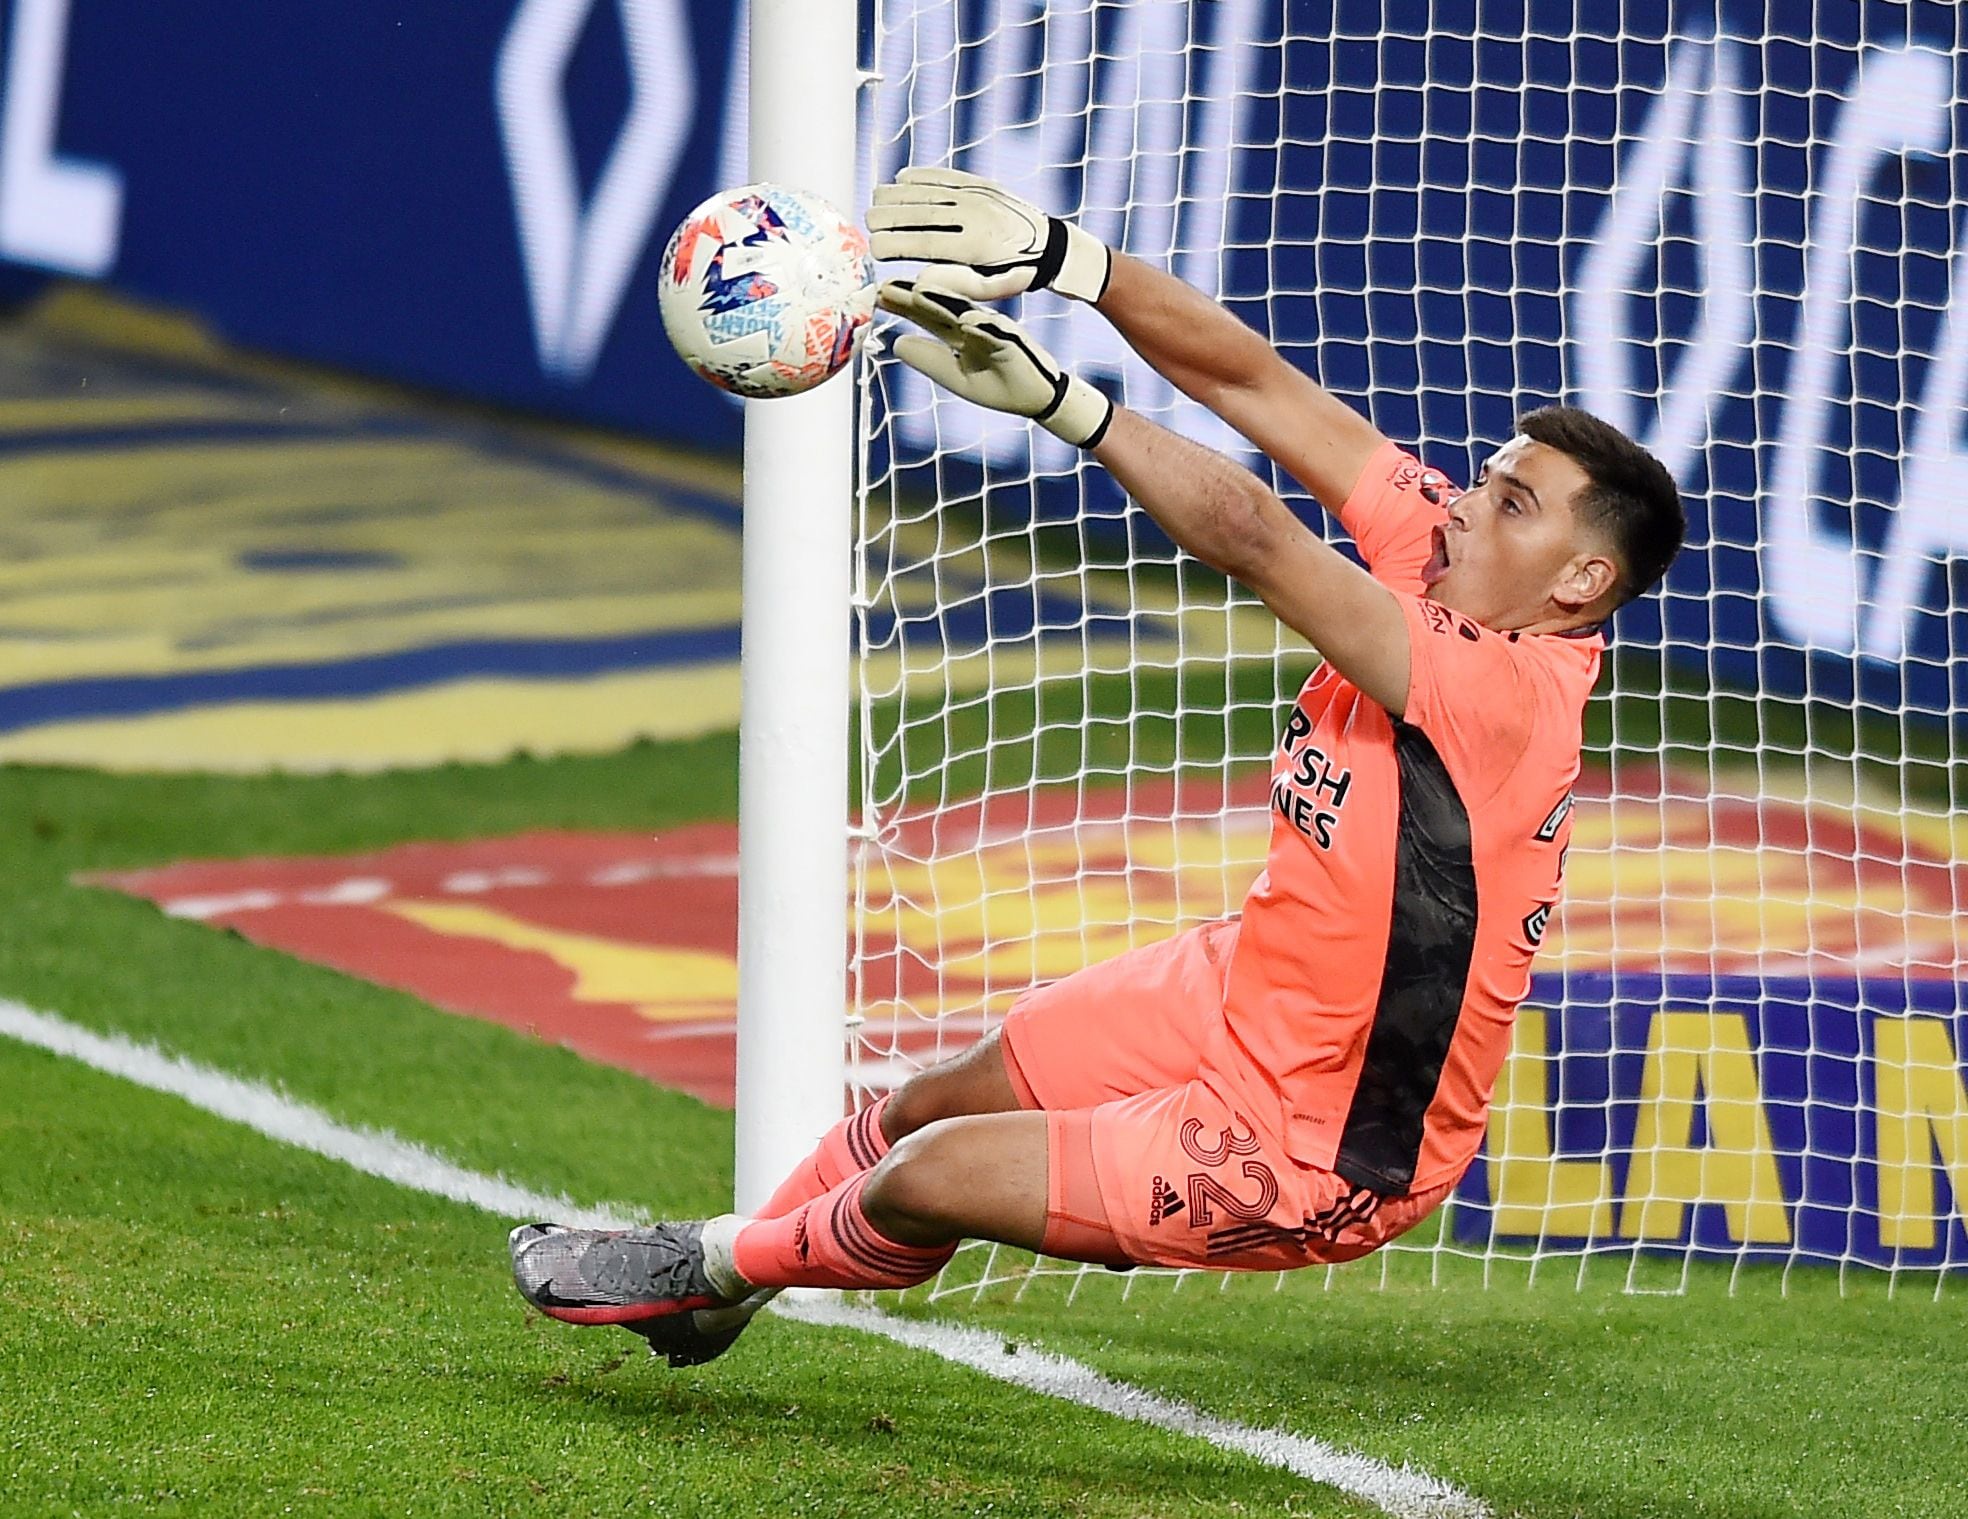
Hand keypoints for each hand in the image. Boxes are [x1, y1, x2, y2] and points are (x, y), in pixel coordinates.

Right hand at [867, 167, 1112, 303]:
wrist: (1051, 245)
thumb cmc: (1015, 274)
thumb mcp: (989, 289)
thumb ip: (954, 284)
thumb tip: (919, 278)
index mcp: (975, 247)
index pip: (925, 243)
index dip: (895, 244)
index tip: (873, 248)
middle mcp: (973, 216)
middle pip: (919, 213)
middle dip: (888, 218)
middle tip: (866, 224)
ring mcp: (976, 196)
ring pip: (926, 191)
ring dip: (897, 195)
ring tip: (875, 203)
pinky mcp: (979, 183)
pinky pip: (942, 176)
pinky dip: (919, 176)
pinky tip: (900, 180)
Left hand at [879, 280, 1113, 447]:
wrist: (1036, 398)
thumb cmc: (997, 386)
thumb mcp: (955, 375)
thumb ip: (928, 359)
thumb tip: (896, 343)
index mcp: (957, 332)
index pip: (925, 315)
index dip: (902, 305)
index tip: (876, 296)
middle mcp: (972, 325)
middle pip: (939, 307)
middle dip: (913, 296)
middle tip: (886, 285)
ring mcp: (992, 330)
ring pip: (964, 311)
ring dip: (943, 301)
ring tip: (918, 291)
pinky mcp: (1013, 342)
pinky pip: (996, 332)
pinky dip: (982, 326)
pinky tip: (966, 320)